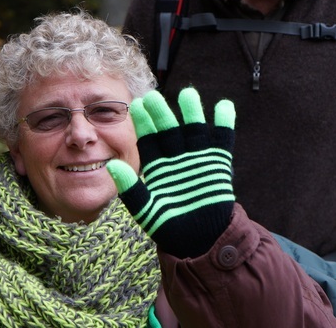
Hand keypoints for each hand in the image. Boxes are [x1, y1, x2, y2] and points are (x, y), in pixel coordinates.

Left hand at [106, 87, 235, 257]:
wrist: (200, 241)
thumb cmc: (169, 227)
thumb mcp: (146, 210)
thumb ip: (130, 190)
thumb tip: (111, 166)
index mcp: (156, 165)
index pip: (148, 139)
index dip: (142, 123)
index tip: (134, 106)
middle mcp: (175, 156)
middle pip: (168, 129)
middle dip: (161, 113)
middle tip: (153, 96)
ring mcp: (197, 158)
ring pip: (194, 129)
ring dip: (192, 112)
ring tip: (188, 94)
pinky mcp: (218, 163)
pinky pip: (222, 140)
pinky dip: (224, 124)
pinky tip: (223, 107)